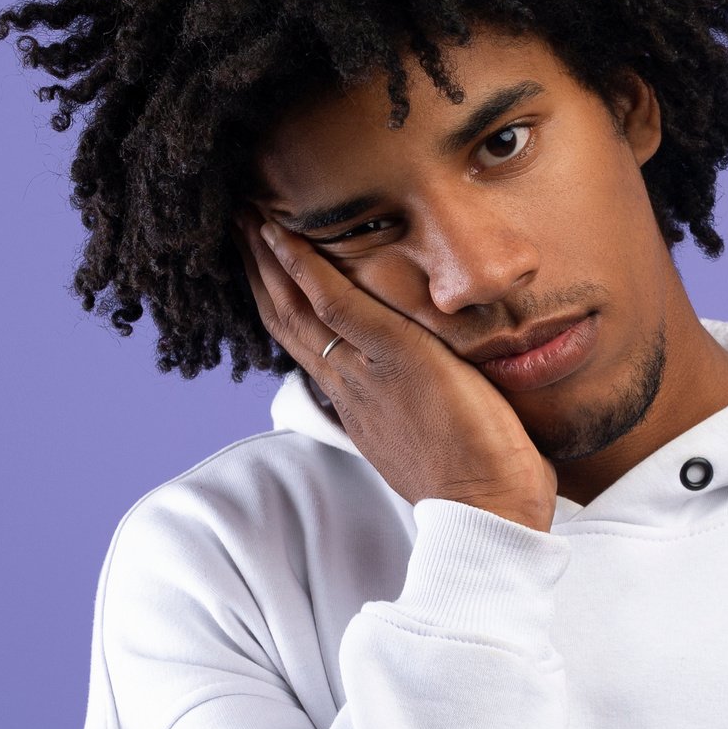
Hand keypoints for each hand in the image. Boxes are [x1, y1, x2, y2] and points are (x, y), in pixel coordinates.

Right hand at [243, 219, 554, 528]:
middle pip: (287, 320)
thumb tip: (449, 392)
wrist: (488, 515)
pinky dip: (304, 265)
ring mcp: (365, 372)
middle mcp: (348, 388)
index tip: (265, 267)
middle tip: (238, 225)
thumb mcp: (439, 440)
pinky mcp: (394, 356)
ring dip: (268, 256)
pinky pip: (334, 302)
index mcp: (358, 406)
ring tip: (246, 213)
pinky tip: (282, 232)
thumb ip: (429, 410)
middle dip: (260, 270)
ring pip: (297, 306)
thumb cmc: (483, 488)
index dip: (282, 302)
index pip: (308, 344)